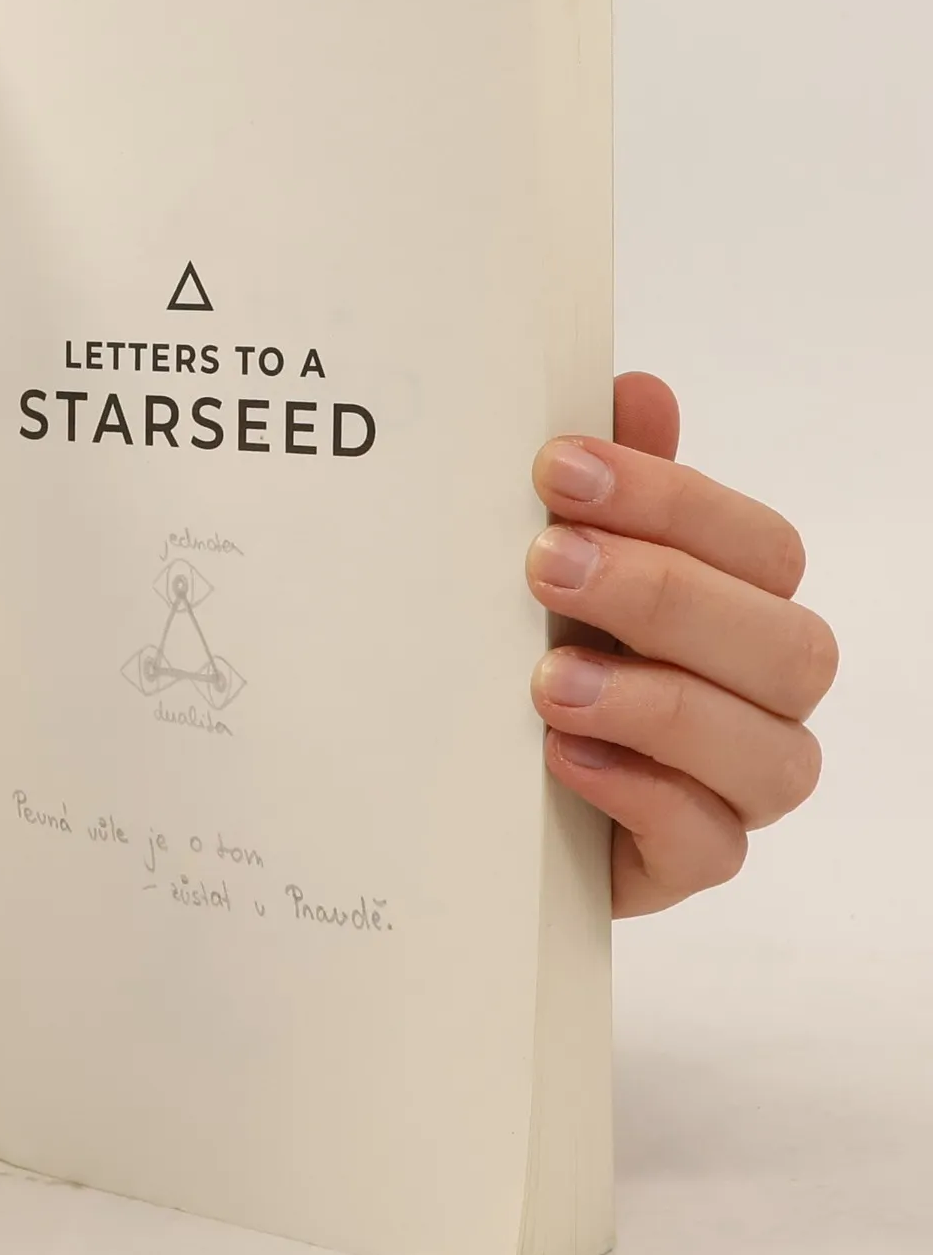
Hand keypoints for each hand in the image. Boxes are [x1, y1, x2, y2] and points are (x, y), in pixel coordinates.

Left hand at [526, 372, 836, 916]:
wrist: (468, 786)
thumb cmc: (526, 652)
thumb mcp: (546, 566)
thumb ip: (603, 490)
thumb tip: (636, 390)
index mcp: (739, 605)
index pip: (756, 545)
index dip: (667, 500)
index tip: (554, 467)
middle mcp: (759, 696)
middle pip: (785, 644)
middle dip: (663, 595)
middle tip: (543, 564)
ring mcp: (733, 787)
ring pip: (772, 754)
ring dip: (657, 706)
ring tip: (547, 682)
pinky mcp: (685, 864)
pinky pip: (711, 847)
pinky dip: (643, 799)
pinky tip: (563, 760)